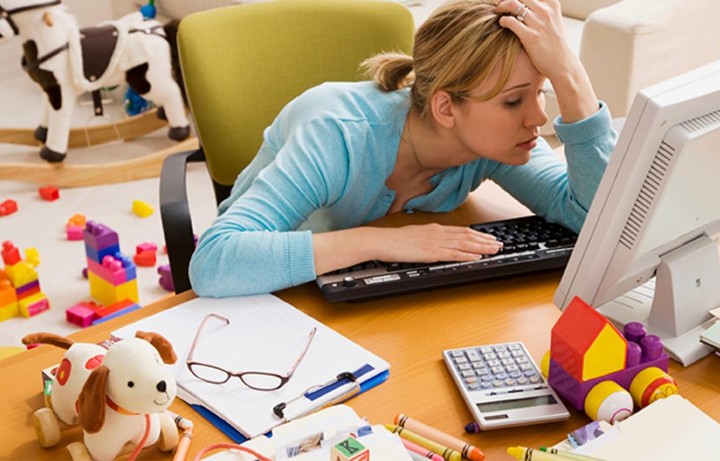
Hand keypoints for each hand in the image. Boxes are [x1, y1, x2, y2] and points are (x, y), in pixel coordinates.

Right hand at [373, 224, 502, 262]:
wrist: (382, 241)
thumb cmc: (394, 239)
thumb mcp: (414, 234)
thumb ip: (427, 237)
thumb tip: (434, 241)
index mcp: (434, 228)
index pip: (461, 230)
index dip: (477, 234)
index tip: (488, 237)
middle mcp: (438, 233)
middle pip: (467, 236)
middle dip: (485, 240)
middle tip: (498, 243)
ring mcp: (435, 242)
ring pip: (464, 244)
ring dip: (481, 247)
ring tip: (494, 250)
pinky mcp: (431, 253)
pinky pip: (453, 254)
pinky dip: (467, 256)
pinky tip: (477, 257)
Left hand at [495, 0, 574, 81]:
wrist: (562, 64)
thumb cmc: (555, 44)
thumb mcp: (554, 19)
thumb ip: (542, 10)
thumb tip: (525, 6)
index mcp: (552, 4)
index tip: (510, 0)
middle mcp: (546, 11)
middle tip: (500, 4)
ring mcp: (538, 23)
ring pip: (513, 4)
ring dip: (502, 7)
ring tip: (498, 12)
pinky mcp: (530, 36)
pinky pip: (510, 21)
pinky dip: (503, 20)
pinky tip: (502, 24)